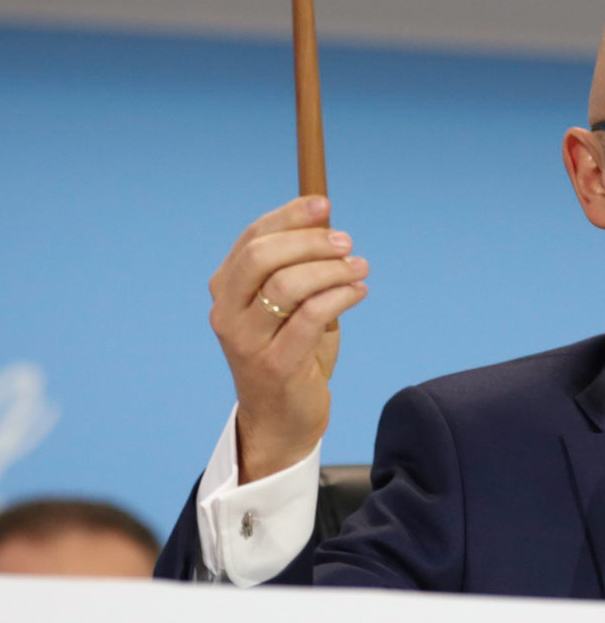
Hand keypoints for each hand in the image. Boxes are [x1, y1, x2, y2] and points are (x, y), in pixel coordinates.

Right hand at [208, 196, 368, 482]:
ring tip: (359, 268)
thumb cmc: (291, 352)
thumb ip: (299, 268)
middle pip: (262, 256)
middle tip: (346, 242)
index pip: (252, 239)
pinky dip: (341, 296)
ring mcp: (246, 340)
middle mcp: (227, 313)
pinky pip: (311, 316)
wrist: (282, 417)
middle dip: (309, 241)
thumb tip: (327, 224)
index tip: (323, 205)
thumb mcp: (290, 305)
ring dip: (332, 269)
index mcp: (226, 290)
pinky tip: (358, 291)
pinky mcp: (275, 364)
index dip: (289, 216)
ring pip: (287, 284)